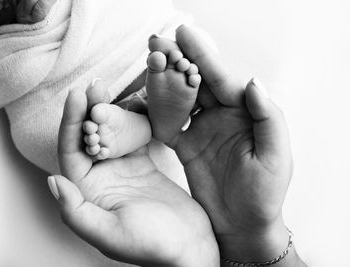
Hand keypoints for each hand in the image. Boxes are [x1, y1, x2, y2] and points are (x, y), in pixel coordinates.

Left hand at [50, 87, 218, 266]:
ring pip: (110, 134)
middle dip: (88, 110)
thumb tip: (53, 181)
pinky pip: (133, 136)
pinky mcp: (142, 165)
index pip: (71, 152)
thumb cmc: (154, 246)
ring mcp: (121, 170)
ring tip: (111, 88)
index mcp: (88, 194)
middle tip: (95, 85)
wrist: (191, 246)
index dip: (71, 123)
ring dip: (109, 111)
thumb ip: (76, 212)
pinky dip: (133, 119)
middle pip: (88, 138)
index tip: (77, 96)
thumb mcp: (111, 234)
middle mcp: (100, 180)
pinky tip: (135, 101)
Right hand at [173, 26, 296, 263]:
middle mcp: (223, 117)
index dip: (204, 56)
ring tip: (150, 61)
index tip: (184, 35)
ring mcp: (202, 130)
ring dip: (166, 80)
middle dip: (180, 60)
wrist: (242, 225)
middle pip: (198, 82)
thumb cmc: (264, 194)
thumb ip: (267, 118)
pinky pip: (169, 123)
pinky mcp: (186, 146)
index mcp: (245, 114)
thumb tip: (253, 82)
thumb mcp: (274, 156)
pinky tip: (145, 97)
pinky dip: (157, 110)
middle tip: (159, 42)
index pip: (222, 79)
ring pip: (182, 98)